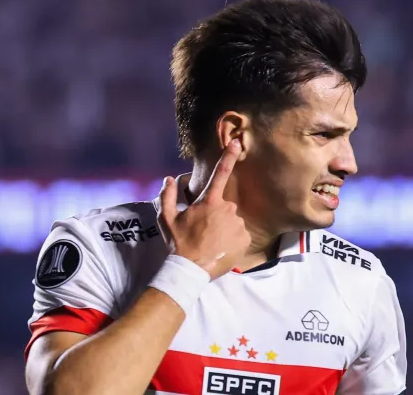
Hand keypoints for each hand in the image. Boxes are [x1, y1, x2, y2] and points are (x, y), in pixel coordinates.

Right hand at [157, 139, 250, 279]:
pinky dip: (232, 240)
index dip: (229, 156)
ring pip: (233, 221)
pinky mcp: (245, 238)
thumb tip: (168, 178)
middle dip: (217, 216)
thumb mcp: (167, 219)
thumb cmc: (179, 243)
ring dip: (225, 229)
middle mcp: (227, 209)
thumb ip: (167, 195)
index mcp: (209, 202)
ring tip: (212, 242)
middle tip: (204, 231)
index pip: (221, 173)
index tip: (237, 142)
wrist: (190, 269)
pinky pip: (240, 235)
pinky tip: (221, 248)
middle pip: (225, 207)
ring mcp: (237, 224)